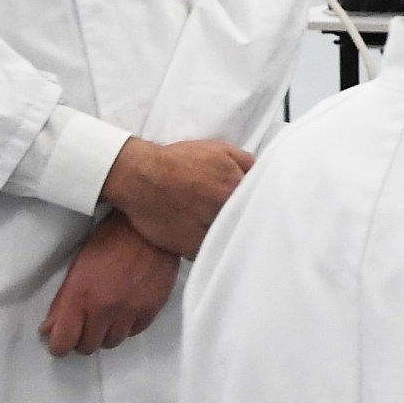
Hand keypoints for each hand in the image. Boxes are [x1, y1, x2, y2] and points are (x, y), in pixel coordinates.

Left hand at [42, 214, 180, 356]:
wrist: (148, 230)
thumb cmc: (109, 241)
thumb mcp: (78, 268)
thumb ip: (62, 302)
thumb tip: (49, 330)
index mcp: (80, 296)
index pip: (64, 341)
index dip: (59, 346)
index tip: (59, 343)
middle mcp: (105, 308)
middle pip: (88, 346)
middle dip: (81, 340)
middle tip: (82, 327)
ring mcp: (130, 310)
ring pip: (112, 342)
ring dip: (105, 334)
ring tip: (105, 318)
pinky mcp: (152, 308)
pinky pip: (134, 332)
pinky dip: (127, 326)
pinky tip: (124, 312)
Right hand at [101, 137, 253, 256]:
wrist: (140, 177)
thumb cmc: (180, 160)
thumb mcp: (220, 150)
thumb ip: (248, 163)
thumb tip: (263, 177)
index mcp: (235, 188)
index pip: (263, 202)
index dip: (261, 204)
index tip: (257, 205)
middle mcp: (223, 213)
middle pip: (247, 223)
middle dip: (246, 220)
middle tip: (239, 217)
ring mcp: (207, 232)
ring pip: (230, 239)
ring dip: (230, 236)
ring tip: (224, 229)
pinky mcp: (191, 247)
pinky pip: (211, 252)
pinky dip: (212, 247)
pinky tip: (208, 237)